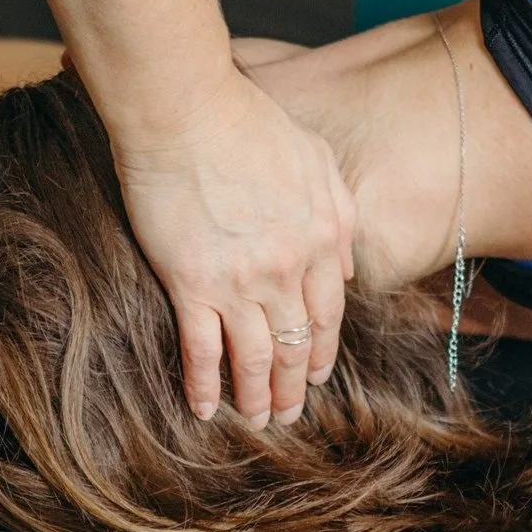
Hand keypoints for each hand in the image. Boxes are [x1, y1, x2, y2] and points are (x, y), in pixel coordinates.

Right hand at [114, 70, 356, 426]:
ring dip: (255, 397)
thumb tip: (345, 266)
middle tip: (286, 413)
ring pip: (255, 358)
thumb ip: (338, 214)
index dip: (321, 351)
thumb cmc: (246, 121)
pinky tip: (203, 408)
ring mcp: (239, 281)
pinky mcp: (191, 284)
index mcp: (320, 239)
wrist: (186, 110)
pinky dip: (204, 384)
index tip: (313, 374)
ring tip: (253, 420)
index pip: (327, 313)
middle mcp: (285, 270)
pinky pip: (202, 350)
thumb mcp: (316, 159)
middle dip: (292, 387)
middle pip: (294, 345)